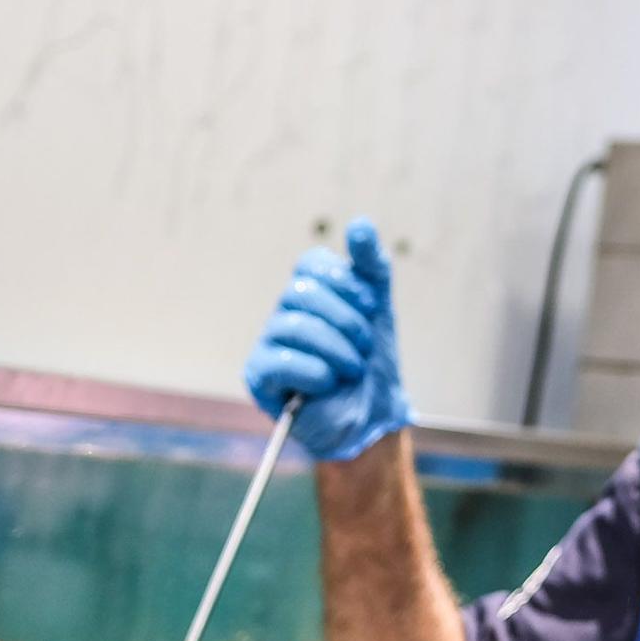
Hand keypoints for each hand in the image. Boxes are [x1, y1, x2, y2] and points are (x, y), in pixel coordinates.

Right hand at [244, 218, 411, 460]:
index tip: (371, 306)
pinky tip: (327, 384)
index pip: (312, 262)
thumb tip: (360, 223)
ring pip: (294, 326)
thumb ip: (372, 267)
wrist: (371, 416)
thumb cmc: (371, 362)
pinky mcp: (260, 375)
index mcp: (310, 292)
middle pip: (302, 291)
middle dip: (347, 321)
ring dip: (338, 351)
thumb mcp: (380, 309)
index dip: (345, 281)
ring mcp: (269, 342)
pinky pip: (281, 361)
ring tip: (351, 369)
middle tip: (364, 347)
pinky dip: (316, 373)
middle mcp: (285, 312)